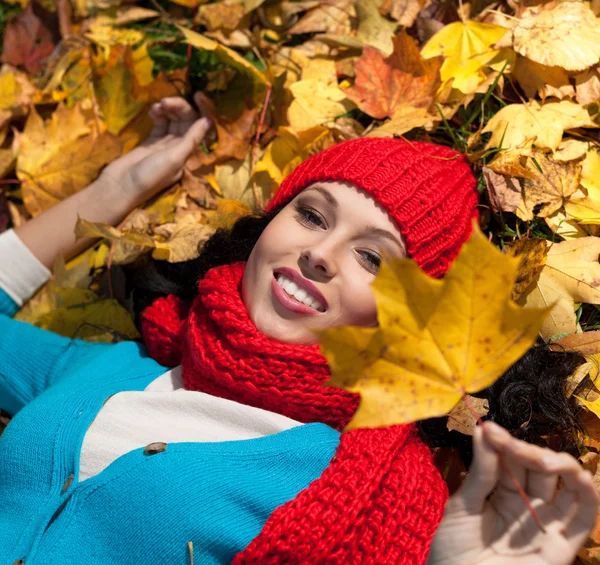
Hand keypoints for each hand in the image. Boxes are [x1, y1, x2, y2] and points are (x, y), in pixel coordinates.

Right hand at [99, 93, 212, 205]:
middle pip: (187, 121)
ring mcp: (166, 144)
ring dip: (168, 109)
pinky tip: (153, 110)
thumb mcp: (175, 157)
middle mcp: (181, 148)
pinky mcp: (151, 141)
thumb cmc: (150, 175)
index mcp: (190, 154)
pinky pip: (160, 123)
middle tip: (165, 102)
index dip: (202, 111)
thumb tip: (209, 121)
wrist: (121, 185)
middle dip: (180, 108)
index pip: (201, 128)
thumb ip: (192, 139)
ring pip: (173, 120)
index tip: (197, 95)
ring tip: (158, 105)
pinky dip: (159, 115)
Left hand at [427, 421, 598, 564]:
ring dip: (560, 464)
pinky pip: (585, 517)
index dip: (504, 442)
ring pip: (567, 485)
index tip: (490, 430)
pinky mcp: (562, 546)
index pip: (511, 458)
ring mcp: (546, 523)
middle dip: (525, 450)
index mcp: (501, 491)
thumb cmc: (453, 551)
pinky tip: (579, 476)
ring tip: (540, 459)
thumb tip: (484, 429)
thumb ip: (480, 471)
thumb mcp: (462, 507)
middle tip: (506, 443)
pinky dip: (588, 494)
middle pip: (538, 467)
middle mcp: (528, 504)